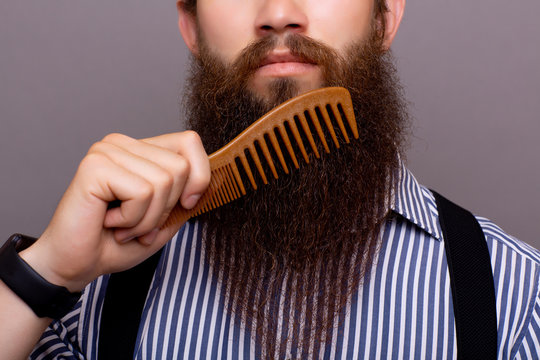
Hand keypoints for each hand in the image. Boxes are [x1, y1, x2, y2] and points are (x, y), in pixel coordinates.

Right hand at [20, 131, 209, 290]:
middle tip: (139, 223)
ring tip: (123, 225)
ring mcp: (107, 151)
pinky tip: (110, 222)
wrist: (75, 265)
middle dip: (168, 208)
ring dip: (148, 218)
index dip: (199, 176)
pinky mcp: (95, 166)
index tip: (186, 205)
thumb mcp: (166, 220)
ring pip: (164, 181)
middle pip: (181, 166)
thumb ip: (188, 197)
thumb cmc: (115, 243)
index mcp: (141, 151)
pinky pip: (142, 193)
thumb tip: (219, 179)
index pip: (190, 141)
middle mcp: (124, 144)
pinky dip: (133, 219)